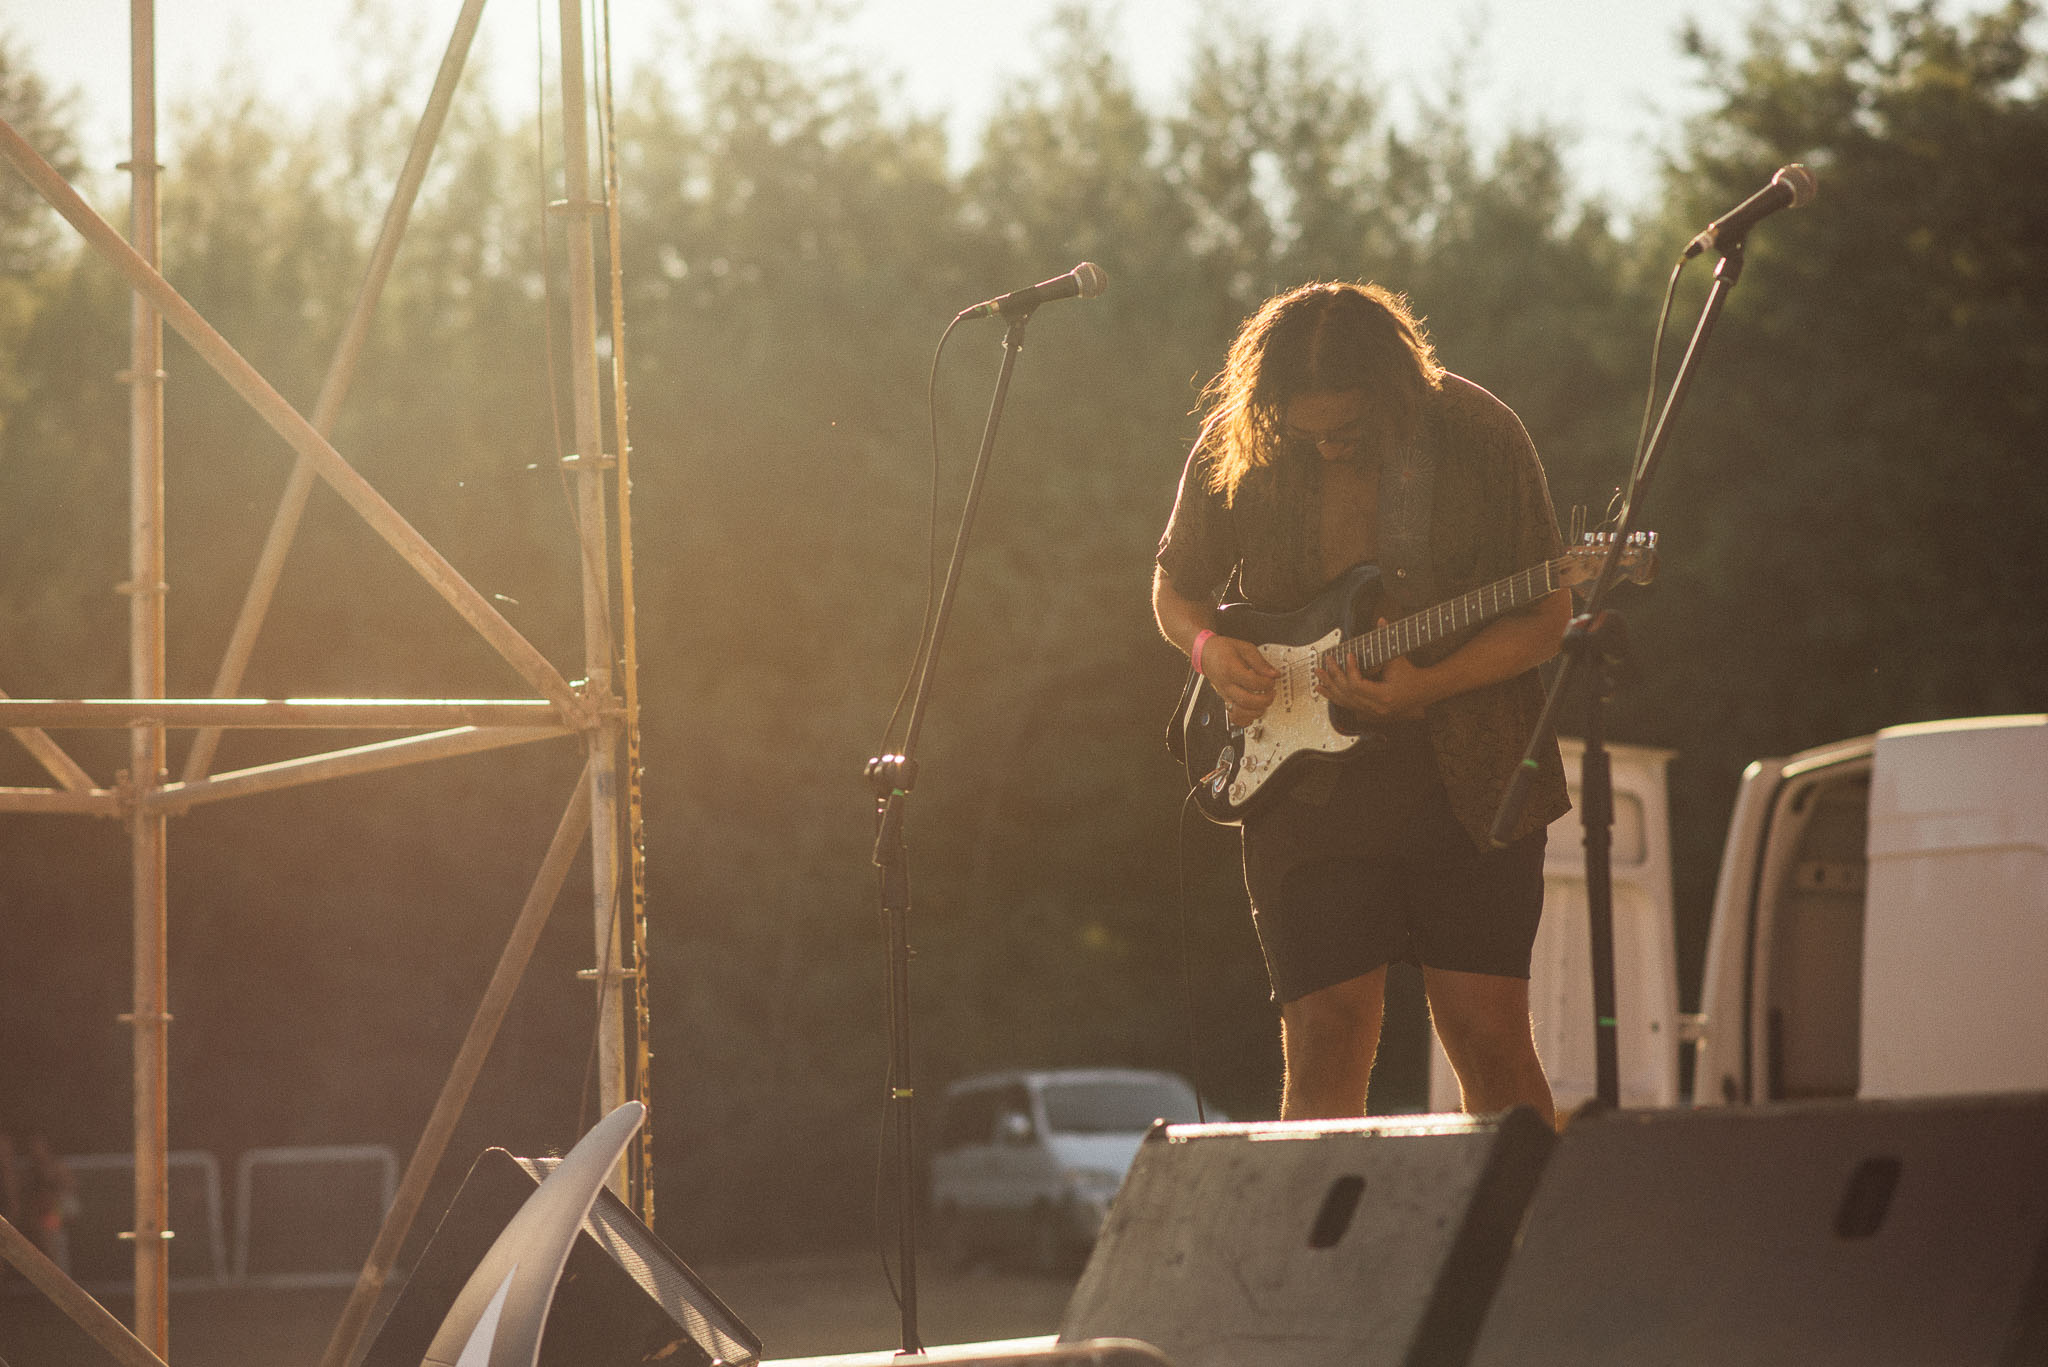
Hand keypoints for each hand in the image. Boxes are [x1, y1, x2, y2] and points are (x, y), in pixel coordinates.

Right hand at [1198, 634, 1280, 724]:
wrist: (1206, 654)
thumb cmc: (1223, 650)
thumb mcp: (1245, 648)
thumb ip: (1260, 662)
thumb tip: (1274, 674)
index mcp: (1231, 670)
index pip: (1252, 682)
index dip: (1267, 683)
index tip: (1272, 679)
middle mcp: (1227, 685)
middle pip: (1246, 700)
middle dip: (1265, 699)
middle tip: (1271, 692)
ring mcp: (1225, 695)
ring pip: (1240, 712)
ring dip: (1257, 710)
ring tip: (1264, 702)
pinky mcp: (1225, 701)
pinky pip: (1234, 717)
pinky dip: (1245, 719)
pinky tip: (1253, 712)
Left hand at [1314, 625, 1430, 720]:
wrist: (1421, 691)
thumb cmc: (1410, 673)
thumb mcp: (1398, 657)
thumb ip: (1388, 638)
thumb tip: (1381, 620)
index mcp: (1384, 696)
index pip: (1357, 685)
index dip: (1350, 669)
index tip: (1348, 655)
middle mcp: (1377, 707)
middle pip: (1347, 693)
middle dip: (1334, 676)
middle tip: (1325, 662)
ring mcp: (1372, 712)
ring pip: (1345, 701)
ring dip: (1329, 687)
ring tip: (1318, 675)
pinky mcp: (1368, 712)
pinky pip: (1347, 705)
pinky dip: (1334, 696)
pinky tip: (1322, 689)